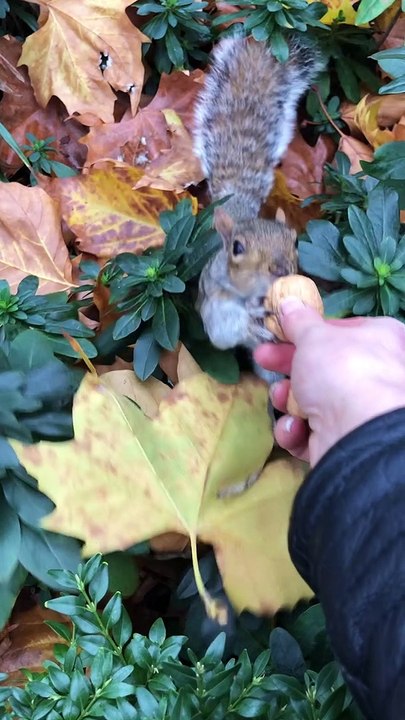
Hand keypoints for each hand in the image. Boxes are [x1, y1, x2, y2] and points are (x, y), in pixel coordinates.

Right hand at [254, 297, 404, 466]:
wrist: (358, 430)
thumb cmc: (341, 369)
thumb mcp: (314, 336)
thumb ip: (299, 321)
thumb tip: (288, 301)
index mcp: (378, 339)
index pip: (338, 331)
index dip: (306, 332)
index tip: (279, 332)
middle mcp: (374, 374)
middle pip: (320, 368)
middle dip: (286, 365)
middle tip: (262, 358)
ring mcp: (359, 411)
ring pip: (312, 403)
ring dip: (288, 400)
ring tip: (280, 398)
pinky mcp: (343, 443)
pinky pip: (311, 434)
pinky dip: (296, 432)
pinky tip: (294, 429)